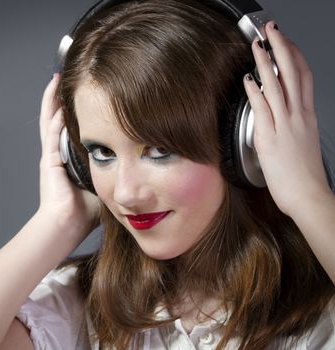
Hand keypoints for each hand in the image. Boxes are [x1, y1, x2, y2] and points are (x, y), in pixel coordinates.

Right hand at [37, 74, 99, 233]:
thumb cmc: (84, 212)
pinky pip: (51, 131)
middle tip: (68, 78)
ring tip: (58, 78)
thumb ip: (115, 171)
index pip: (72, 128)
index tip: (86, 95)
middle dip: (63, 98)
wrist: (66, 225)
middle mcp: (57, 153)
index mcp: (68, 159)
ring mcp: (51, 155)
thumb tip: (138, 161)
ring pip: (50, 119)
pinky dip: (53, 114)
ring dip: (54, 99)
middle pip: (57, 118)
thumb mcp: (105, 185)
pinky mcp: (49, 159)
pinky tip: (57, 98)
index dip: (77, 111)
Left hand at [243, 21, 331, 216]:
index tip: (286, 42)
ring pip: (277, 86)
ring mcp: (285, 126)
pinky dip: (255, 91)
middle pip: (293, 73)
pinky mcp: (271, 138)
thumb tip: (282, 115)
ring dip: (266, 62)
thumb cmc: (304, 175)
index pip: (303, 77)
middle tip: (272, 31)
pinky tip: (248, 79)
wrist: (309, 196)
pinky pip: (262, 109)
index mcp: (307, 117)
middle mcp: (298, 117)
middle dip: (282, 48)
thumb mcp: (303, 142)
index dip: (295, 56)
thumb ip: (294, 125)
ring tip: (258, 46)